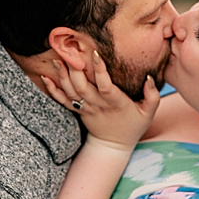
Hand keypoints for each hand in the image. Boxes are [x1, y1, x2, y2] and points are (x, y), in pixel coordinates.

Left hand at [42, 50, 159, 149]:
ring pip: (71, 92)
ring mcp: (86, 109)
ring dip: (63, 76)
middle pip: (83, 88)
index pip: (106, 86)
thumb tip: (150, 77)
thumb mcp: (149, 113)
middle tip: (71, 52)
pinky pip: (63, 100)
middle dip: (76, 70)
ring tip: (57, 60)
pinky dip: (53, 89)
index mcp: (116, 104)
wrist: (114, 146)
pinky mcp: (78, 111)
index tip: (96, 55)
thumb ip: (152, 95)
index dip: (100, 71)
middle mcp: (99, 106)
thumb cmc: (133, 126)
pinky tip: (45, 77)